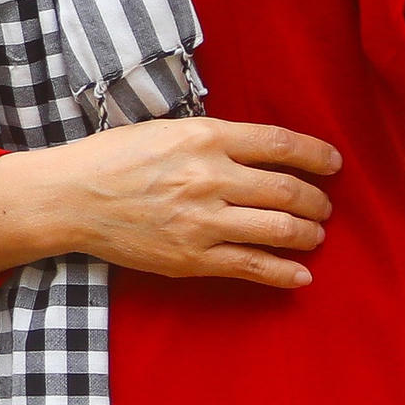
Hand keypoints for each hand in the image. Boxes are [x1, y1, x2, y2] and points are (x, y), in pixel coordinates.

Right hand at [0, 117, 341, 290]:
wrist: (70, 198)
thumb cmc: (113, 158)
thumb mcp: (165, 129)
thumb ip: (213, 138)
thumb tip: (262, 150)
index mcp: (204, 138)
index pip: (281, 144)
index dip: (317, 155)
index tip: (333, 164)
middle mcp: (210, 178)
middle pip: (289, 191)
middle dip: (318, 201)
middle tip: (323, 206)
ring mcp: (203, 221)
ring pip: (281, 230)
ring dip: (308, 234)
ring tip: (313, 235)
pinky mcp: (193, 257)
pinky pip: (254, 267)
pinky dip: (285, 273)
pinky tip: (300, 275)